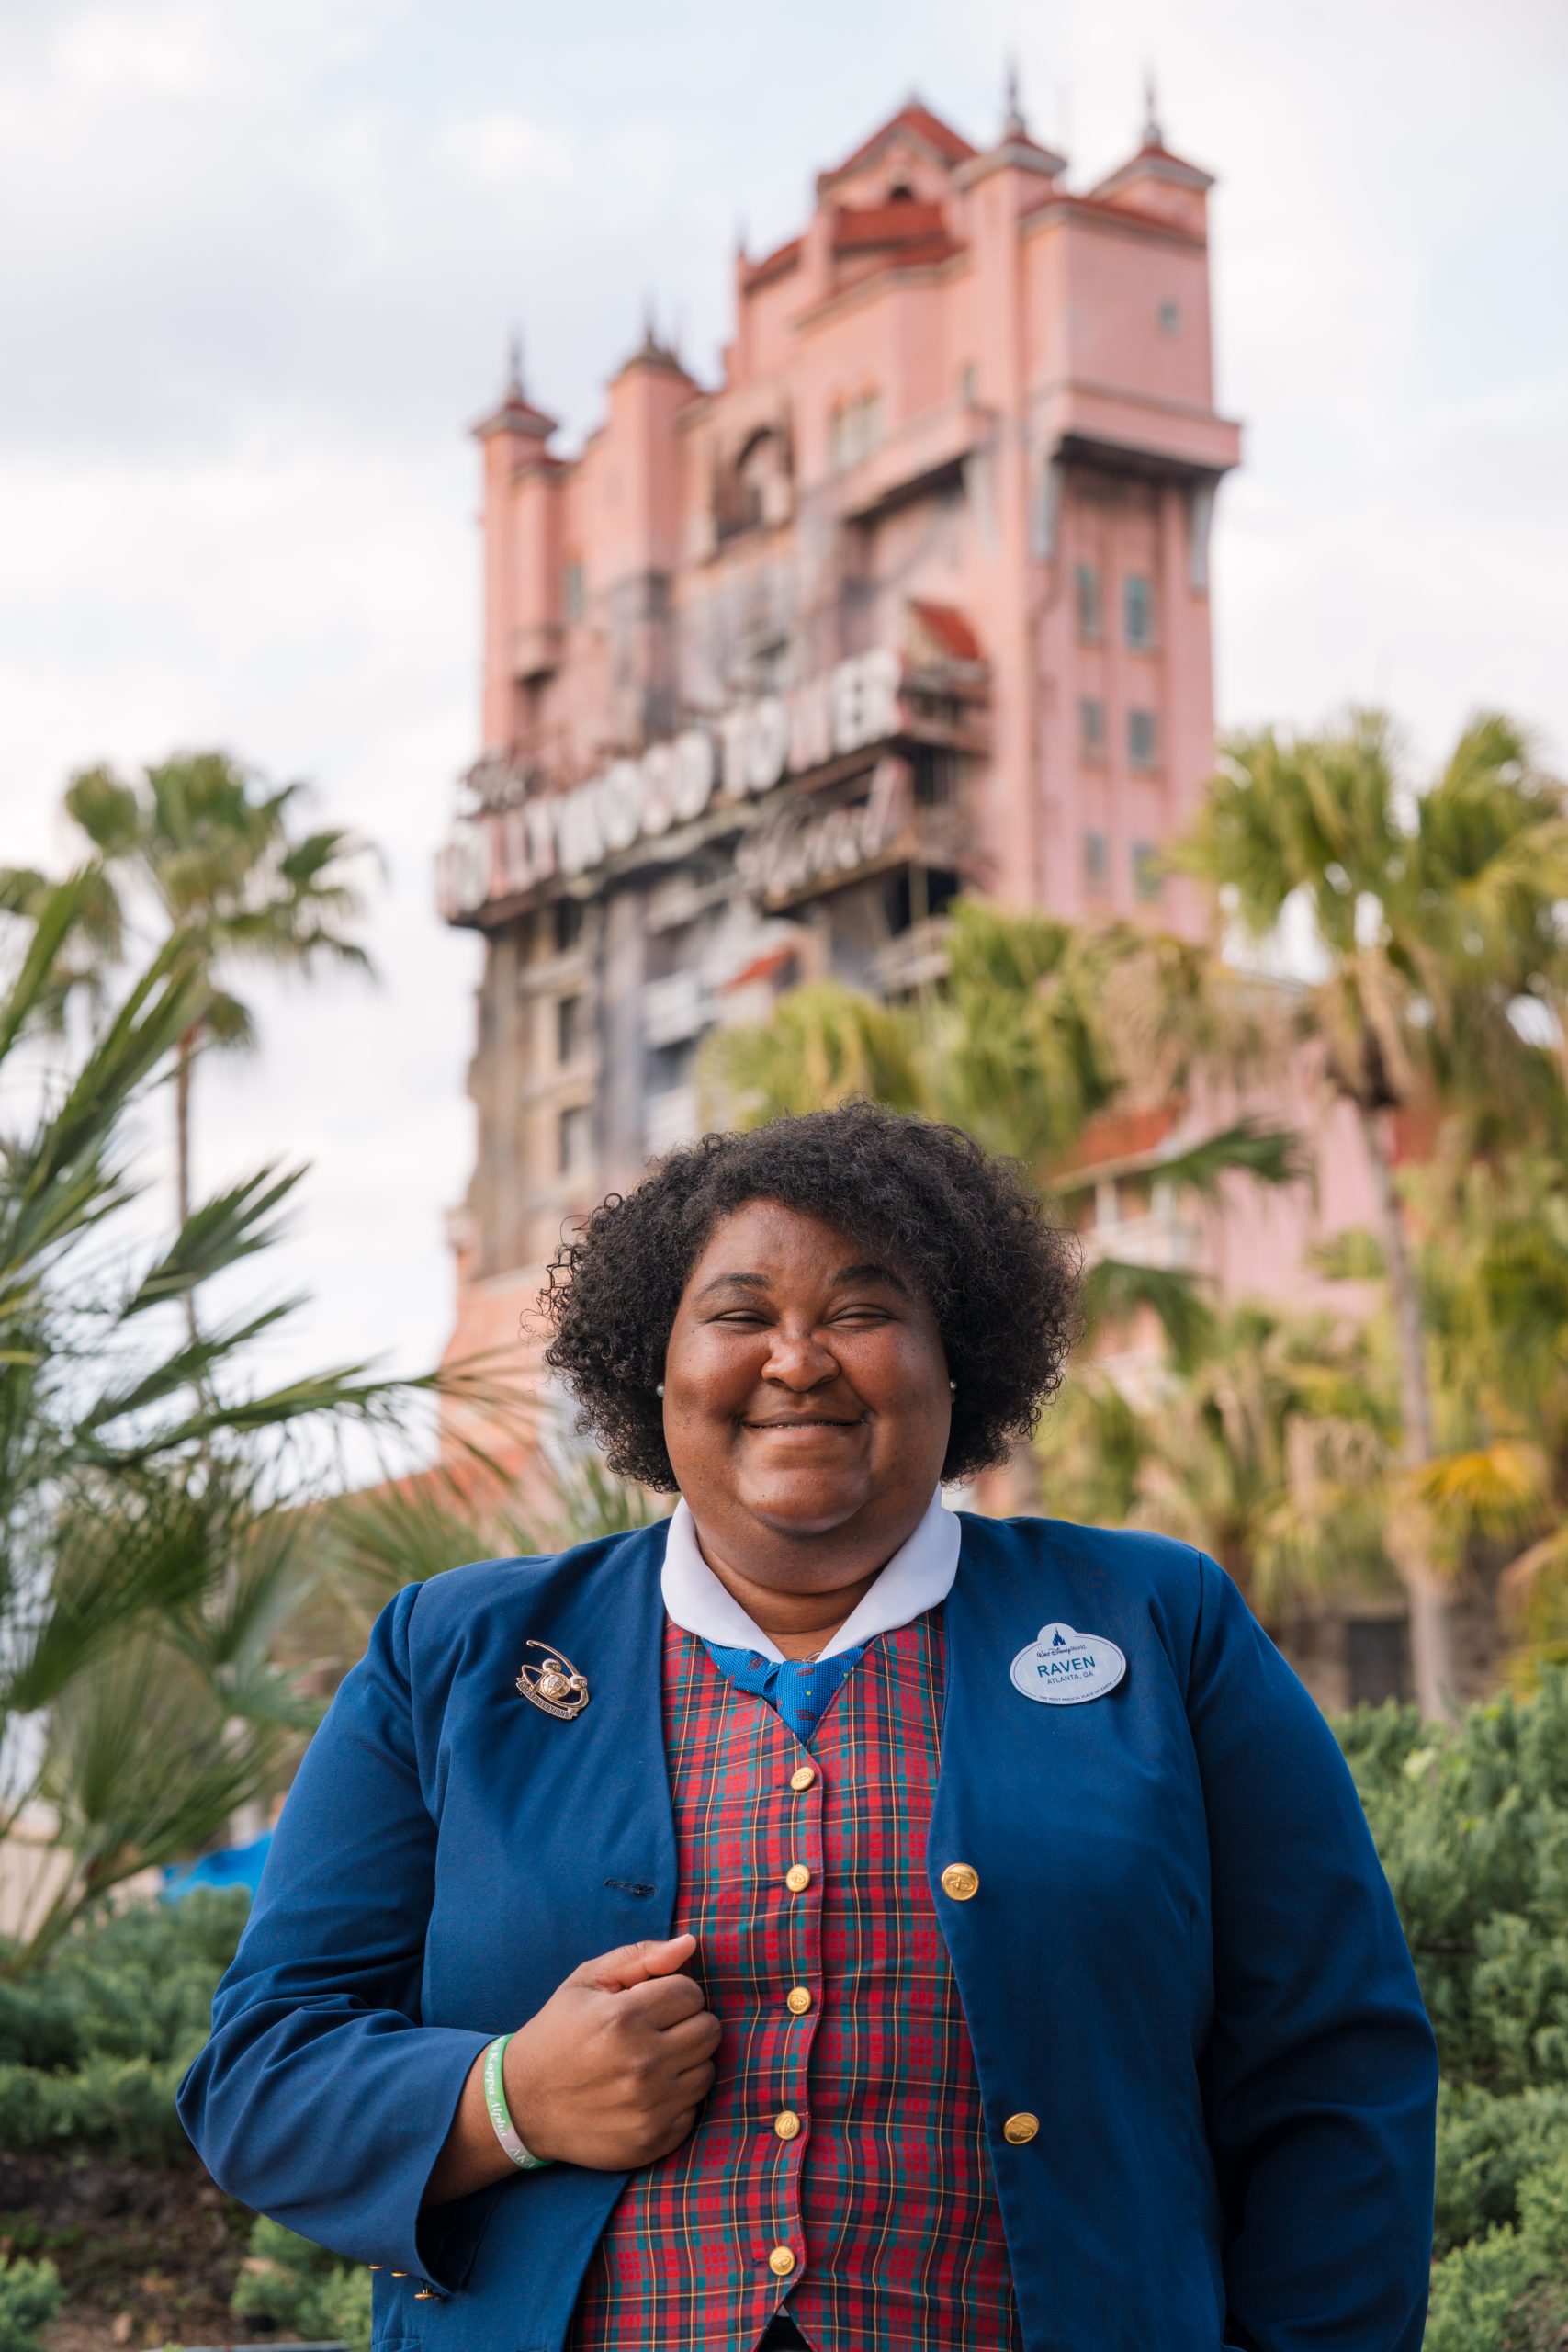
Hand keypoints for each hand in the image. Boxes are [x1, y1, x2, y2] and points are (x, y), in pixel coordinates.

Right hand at [504, 1933, 719, 2169]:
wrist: (523, 2104)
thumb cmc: (558, 2032)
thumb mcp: (586, 1982)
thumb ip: (641, 1957)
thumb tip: (690, 1943)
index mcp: (624, 2018)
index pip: (691, 1993)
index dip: (674, 1993)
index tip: (652, 2003)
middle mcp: (642, 2063)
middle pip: (709, 2030)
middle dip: (686, 2024)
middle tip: (656, 2031)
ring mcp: (650, 2107)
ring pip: (708, 2070)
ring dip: (686, 2062)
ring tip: (651, 2061)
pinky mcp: (654, 2140)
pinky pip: (695, 2109)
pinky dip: (678, 2100)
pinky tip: (647, 2094)